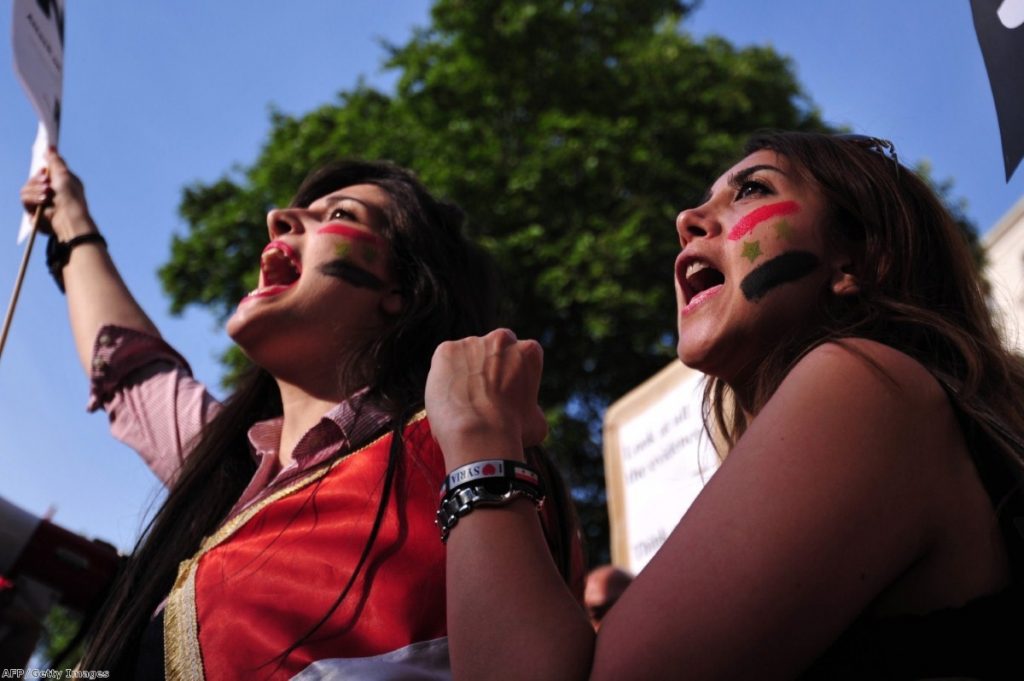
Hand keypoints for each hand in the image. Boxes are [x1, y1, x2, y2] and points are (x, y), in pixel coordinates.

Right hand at [19, 149, 96, 239]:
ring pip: (25, 188)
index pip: (44, 172)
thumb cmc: (70, 196)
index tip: (44, 170)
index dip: (42, 171)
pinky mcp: (33, 211)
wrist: (68, 217)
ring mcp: (40, 201)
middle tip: (47, 183)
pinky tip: (43, 201)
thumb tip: (50, 146)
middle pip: (32, 179)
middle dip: (38, 179)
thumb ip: (55, 160)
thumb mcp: (64, 174)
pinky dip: (33, 198)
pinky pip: (24, 198)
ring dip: (36, 189)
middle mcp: (49, 192)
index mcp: (59, 183)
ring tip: (48, 194)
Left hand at [426, 329, 547, 468]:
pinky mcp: (446, 350)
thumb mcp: (536, 421)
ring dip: (464, 373)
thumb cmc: (512, 432)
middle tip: (482, 394)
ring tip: (462, 402)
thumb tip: (527, 412)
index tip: (504, 392)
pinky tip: (448, 398)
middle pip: (493, 349)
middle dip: (488, 366)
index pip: (520, 355)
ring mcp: (472, 342)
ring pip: (466, 356)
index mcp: (528, 351)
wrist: (479, 433)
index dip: (511, 375)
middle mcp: (501, 339)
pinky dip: (443, 378)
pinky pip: (444, 362)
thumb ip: (531, 407)